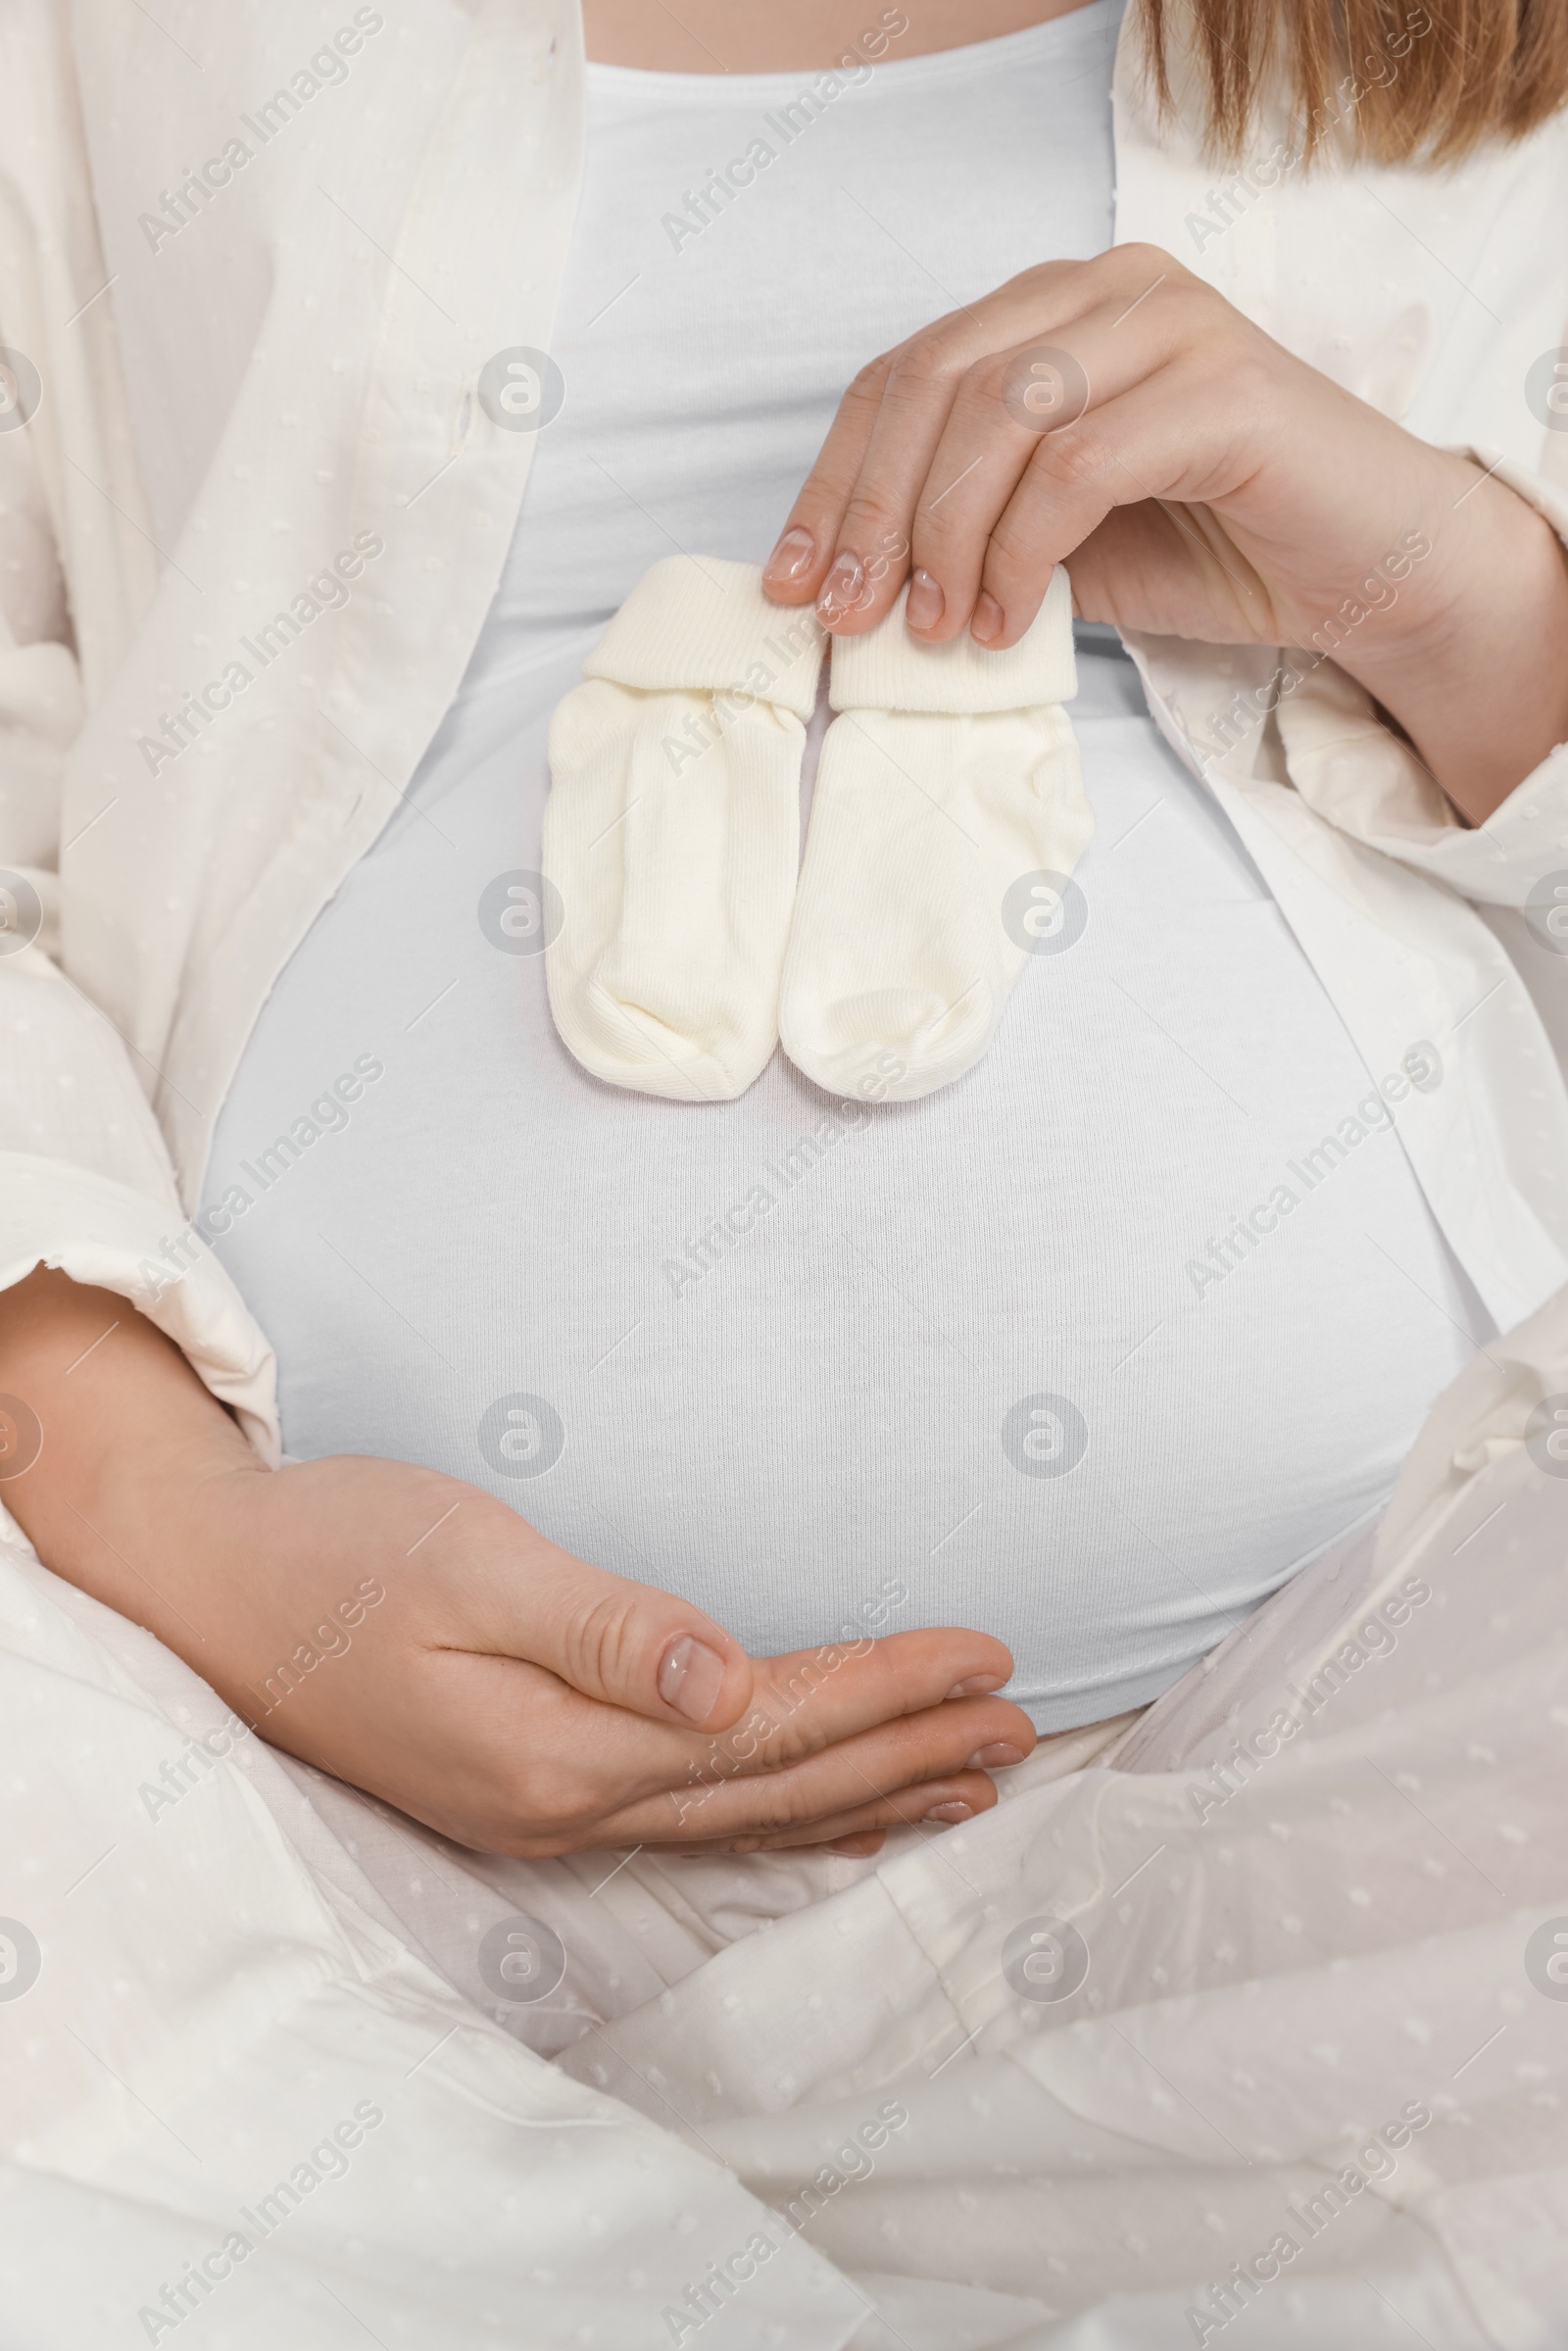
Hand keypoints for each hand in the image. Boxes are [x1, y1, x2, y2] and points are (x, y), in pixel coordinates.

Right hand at [0, 1272, 1034, 1856]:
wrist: (210, 1584)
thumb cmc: (335, 1552)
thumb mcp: (469, 1567)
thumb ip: (608, 1633)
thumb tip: (735, 1688)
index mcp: (563, 1749)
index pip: (769, 1727)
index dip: (885, 1691)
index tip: (988, 1655)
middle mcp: (567, 1805)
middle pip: (779, 1787)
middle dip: (907, 1751)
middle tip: (1022, 1725)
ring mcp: (546, 1812)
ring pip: (748, 1816)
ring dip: (865, 1795)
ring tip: (970, 1781)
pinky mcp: (530, 1789)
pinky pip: (695, 1815)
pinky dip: (785, 1812)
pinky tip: (830, 1810)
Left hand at [762, 244, 1567, 822]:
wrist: (1369, 572)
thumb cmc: (1213, 551)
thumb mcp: (1052, 544)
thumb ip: (967, 531)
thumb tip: (849, 586)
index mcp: (1055, 308)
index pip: (903, 375)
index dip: (833, 482)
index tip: (792, 583)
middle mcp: (1107, 290)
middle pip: (934, 382)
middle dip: (872, 513)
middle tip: (850, 618)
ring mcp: (1169, 324)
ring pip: (999, 412)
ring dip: (944, 536)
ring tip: (934, 631)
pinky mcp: (1224, 386)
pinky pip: (1080, 463)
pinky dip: (1022, 553)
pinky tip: (1007, 622)